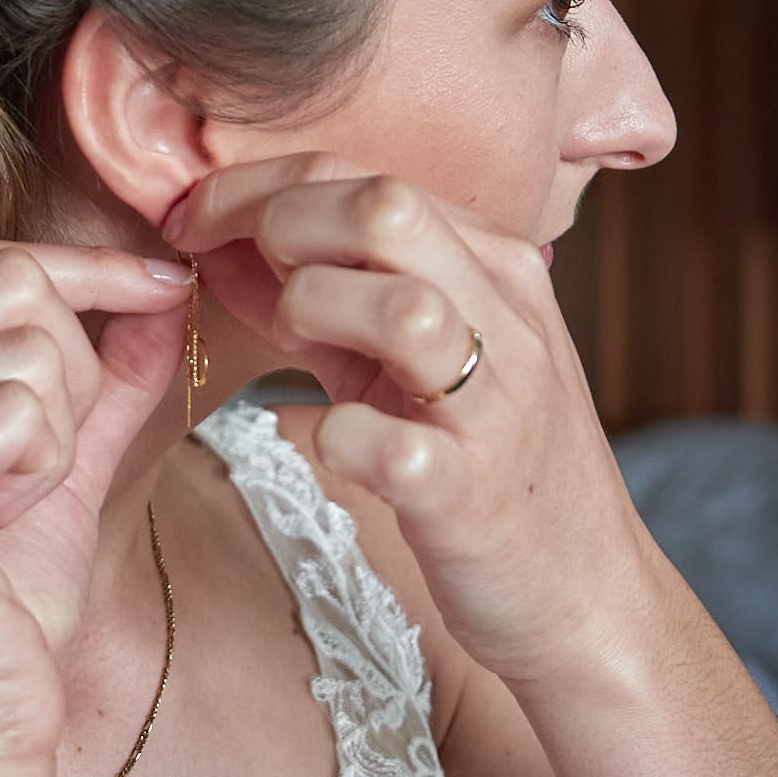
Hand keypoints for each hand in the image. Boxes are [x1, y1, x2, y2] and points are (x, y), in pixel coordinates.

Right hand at [0, 239, 194, 773]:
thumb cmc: (3, 604)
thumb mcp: (66, 460)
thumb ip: (107, 370)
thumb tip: (163, 281)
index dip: (89, 269)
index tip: (167, 284)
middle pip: (10, 284)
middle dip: (74, 374)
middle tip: (36, 470)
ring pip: (27, 349)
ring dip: (56, 441)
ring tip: (1, 511)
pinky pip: (18, 413)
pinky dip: (40, 475)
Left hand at [163, 152, 668, 694]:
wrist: (591, 601)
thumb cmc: (484, 464)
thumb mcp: (412, 362)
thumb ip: (328, 298)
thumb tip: (220, 242)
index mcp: (496, 266)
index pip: (367, 176)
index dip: (256, 184)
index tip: (187, 216)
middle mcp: (508, 320)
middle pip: (386, 208)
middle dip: (276, 218)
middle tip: (214, 259)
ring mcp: (498, 409)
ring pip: (404, 309)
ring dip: (317, 304)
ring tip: (289, 335)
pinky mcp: (476, 499)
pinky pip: (399, 449)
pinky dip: (345, 438)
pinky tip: (330, 441)